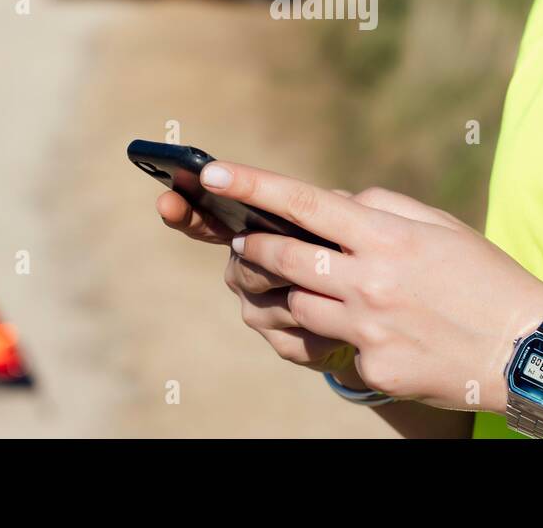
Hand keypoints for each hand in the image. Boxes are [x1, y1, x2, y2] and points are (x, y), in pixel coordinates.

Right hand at [155, 186, 358, 382]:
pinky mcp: (283, 343)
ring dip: (316, 294)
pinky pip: (298, 335)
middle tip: (320, 257)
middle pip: (247, 265)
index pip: (206, 220)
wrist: (375, 312)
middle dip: (284, 260)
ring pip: (277, 302)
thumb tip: (327, 200)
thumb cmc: (352, 253)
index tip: (167, 201)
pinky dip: (328, 326)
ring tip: (344, 289)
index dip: (185, 211)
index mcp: (251, 231)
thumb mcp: (346, 218)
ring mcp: (258, 310)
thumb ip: (328, 206)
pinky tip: (344, 322)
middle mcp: (243, 269)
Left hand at [196, 162, 542, 412]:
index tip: (212, 173)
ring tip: (327, 288)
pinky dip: (345, 335)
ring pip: (300, 305)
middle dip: (255, 246)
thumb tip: (335, 204)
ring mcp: (369, 330)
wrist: (529, 351)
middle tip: (245, 241)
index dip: (252, 185)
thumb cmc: (485, 278)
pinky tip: (383, 334)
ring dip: (299, 292)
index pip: (304, 203)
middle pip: (284, 257)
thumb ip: (382, 207)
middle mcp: (370, 281)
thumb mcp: (440, 226)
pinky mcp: (375, 369)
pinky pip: (336, 347)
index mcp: (387, 237)